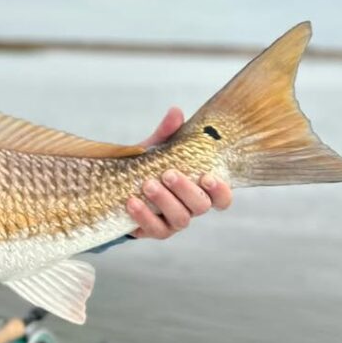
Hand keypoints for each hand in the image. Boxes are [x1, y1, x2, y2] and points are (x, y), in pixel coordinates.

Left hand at [128, 107, 232, 238]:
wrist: (120, 185)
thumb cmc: (149, 165)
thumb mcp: (157, 148)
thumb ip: (168, 133)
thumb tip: (175, 112)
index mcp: (199, 189)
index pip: (222, 198)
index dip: (221, 191)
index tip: (208, 177)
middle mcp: (190, 208)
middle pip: (201, 206)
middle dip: (186, 190)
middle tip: (168, 174)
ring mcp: (173, 222)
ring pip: (180, 220)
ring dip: (164, 201)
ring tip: (147, 185)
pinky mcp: (153, 230)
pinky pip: (154, 230)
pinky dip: (143, 216)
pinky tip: (131, 201)